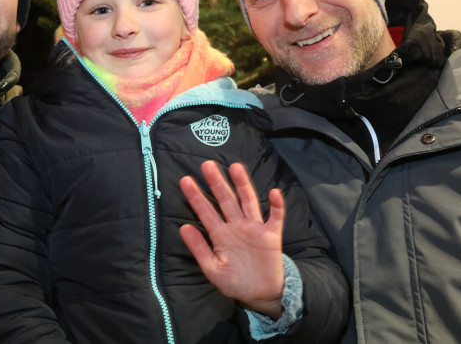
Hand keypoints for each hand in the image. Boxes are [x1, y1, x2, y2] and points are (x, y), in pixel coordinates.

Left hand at [179, 160, 285, 318]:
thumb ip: (199, 248)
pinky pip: (275, 218)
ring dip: (243, 185)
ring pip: (248, 202)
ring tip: (235, 167)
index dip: (196, 197)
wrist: (260, 296)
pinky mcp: (271, 235)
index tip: (185, 181)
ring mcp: (254, 228)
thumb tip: (183, 227)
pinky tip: (275, 193)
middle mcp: (236, 226)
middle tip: (207, 165)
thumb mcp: (212, 268)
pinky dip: (277, 206)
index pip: (206, 211)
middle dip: (216, 183)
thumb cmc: (234, 282)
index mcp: (220, 234)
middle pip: (226, 200)